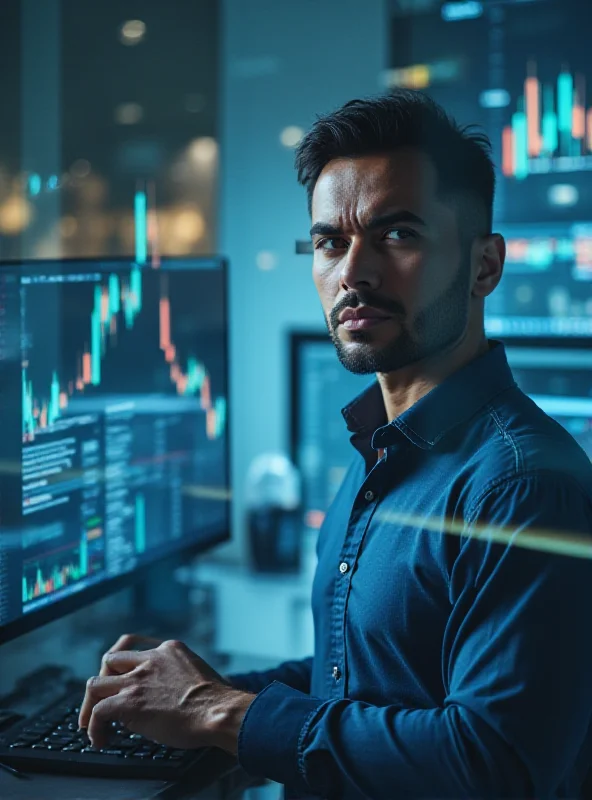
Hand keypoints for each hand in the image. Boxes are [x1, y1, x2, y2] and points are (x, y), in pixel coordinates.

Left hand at [79, 637, 254, 752]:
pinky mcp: (129, 702)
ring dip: (91, 705)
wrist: (218, 711)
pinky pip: (98, 712)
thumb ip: (180, 676)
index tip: (121, 682)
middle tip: (103, 702)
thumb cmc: (216, 701)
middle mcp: (150, 659)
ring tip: (92, 724)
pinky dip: (93, 727)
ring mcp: (138, 679)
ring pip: (95, 684)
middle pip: (109, 661)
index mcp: (169, 650)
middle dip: (103, 682)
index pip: (134, 648)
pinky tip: (101, 740)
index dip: (123, 668)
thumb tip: (173, 695)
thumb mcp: (198, 673)